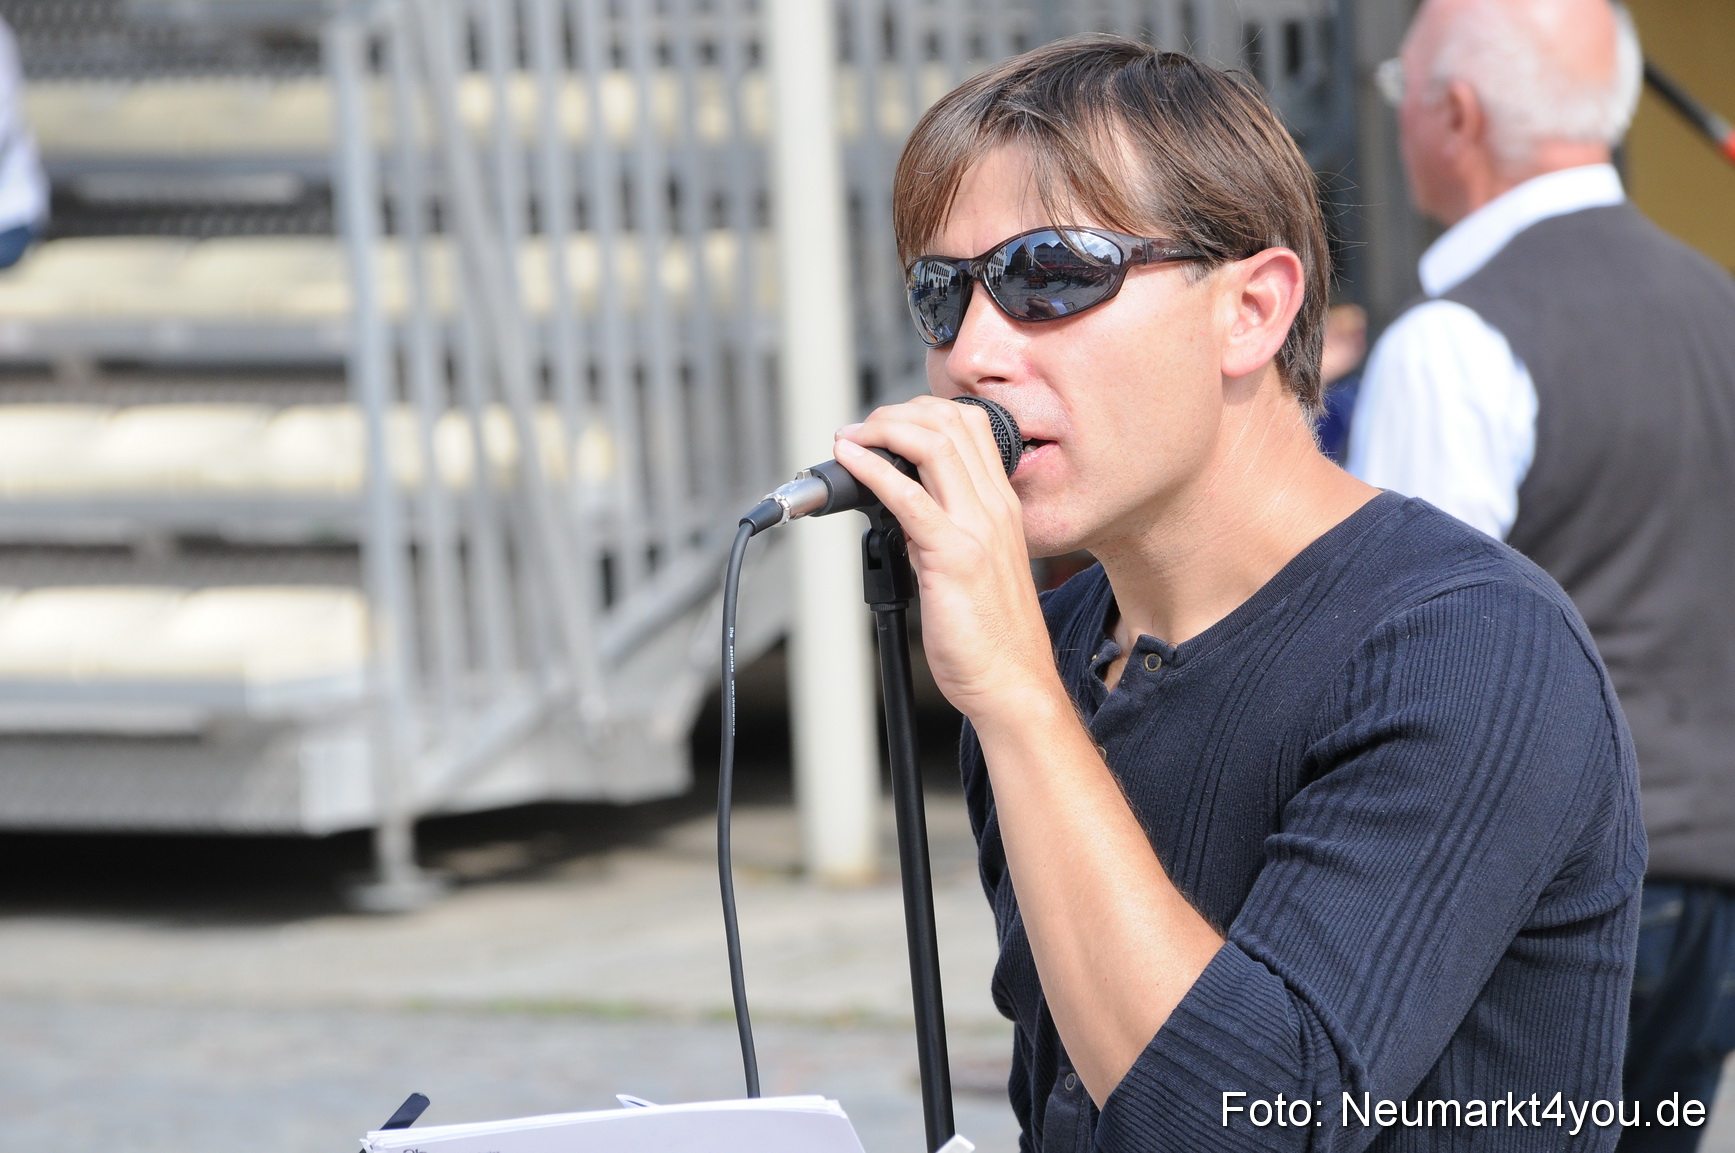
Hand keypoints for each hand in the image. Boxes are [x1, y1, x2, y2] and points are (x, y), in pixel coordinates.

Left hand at [834, 396, 1061, 718]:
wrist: (1014, 682)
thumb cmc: (993, 637)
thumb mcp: (970, 566)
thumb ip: (940, 532)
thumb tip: (901, 511)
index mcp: (1002, 507)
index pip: (970, 428)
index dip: (923, 412)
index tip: (887, 425)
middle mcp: (994, 509)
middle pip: (949, 423)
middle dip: (896, 414)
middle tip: (861, 429)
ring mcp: (978, 529)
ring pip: (933, 445)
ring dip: (881, 431)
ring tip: (850, 439)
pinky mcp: (954, 556)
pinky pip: (909, 497)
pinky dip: (872, 470)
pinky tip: (850, 462)